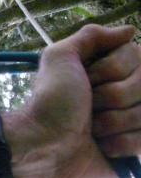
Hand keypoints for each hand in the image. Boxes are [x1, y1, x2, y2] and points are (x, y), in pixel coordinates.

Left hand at [1, 24, 135, 177]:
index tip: (87, 77)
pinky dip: (122, 143)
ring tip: (92, 127)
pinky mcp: (134, 146)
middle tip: (88, 104)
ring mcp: (130, 119)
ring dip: (113, 121)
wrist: (47, 146)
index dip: (112, 68)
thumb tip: (130, 30)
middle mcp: (123, 90)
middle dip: (112, 95)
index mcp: (106, 68)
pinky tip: (102, 146)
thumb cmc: (52, 99)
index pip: (137, 55)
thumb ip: (91, 36)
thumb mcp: (61, 56)